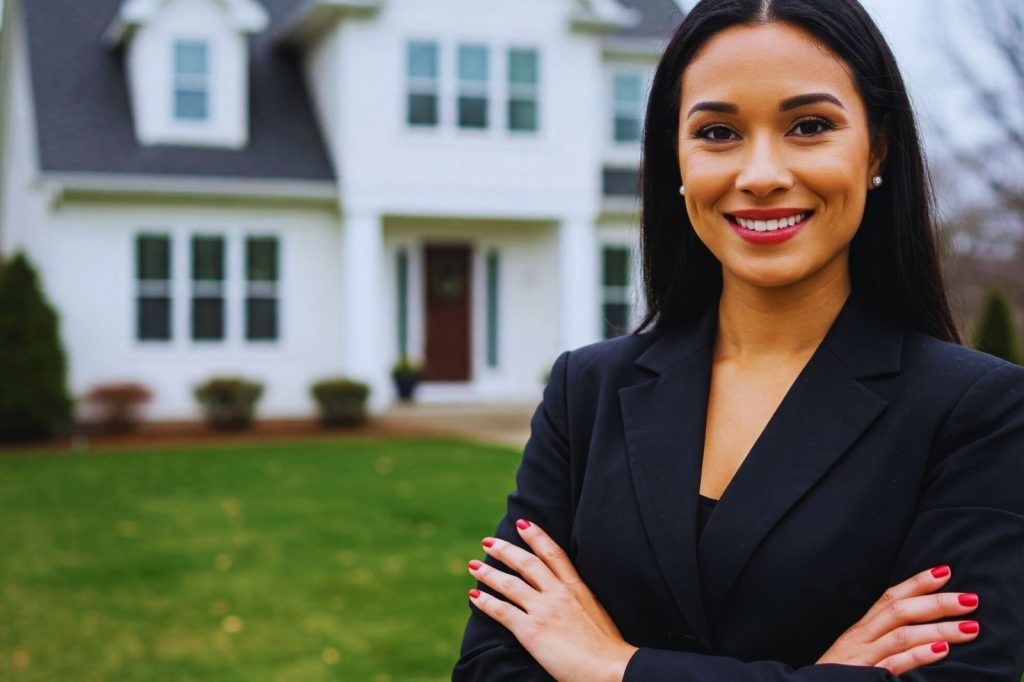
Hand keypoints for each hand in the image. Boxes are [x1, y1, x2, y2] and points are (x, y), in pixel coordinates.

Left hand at [467, 519, 637, 681]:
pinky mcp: (532, 631)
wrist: (611, 669)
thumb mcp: (598, 611)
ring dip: (488, 573)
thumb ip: (581, 600)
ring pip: (509, 584)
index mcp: (577, 588)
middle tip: (488, 542)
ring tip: (474, 566)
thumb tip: (573, 598)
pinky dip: (486, 602)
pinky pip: (502, 612)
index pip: (554, 554)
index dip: (536, 536)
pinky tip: (474, 597)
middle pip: (526, 563)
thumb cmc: (608, 648)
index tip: (522, 523)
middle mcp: (558, 594)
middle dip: (505, 550)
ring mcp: (544, 611)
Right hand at [817, 565, 980, 674]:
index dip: (918, 582)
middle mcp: (862, 636)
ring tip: (970, 627)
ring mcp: (863, 656)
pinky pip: (894, 663)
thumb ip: (881, 636)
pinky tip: (941, 651)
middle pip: (900, 610)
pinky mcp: (865, 675)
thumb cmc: (840, 672)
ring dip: (939, 628)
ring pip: (902, 635)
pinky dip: (919, 656)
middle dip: (937, 603)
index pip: (890, 596)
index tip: (946, 571)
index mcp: (862, 628)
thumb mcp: (858, 649)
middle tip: (971, 600)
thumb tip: (918, 625)